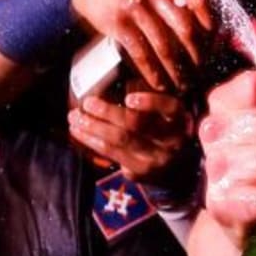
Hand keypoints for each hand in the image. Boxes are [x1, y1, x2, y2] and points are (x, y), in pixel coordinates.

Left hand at [68, 90, 194, 182]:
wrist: (179, 170)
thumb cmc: (165, 130)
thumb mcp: (166, 114)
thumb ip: (149, 100)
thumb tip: (115, 82)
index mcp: (180, 119)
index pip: (168, 108)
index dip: (149, 103)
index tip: (129, 98)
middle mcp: (172, 141)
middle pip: (137, 125)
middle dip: (107, 112)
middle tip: (87, 103)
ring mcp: (156, 159)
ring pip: (119, 141)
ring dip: (93, 127)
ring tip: (75, 117)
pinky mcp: (141, 172)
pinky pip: (112, 155)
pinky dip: (92, 142)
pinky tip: (80, 133)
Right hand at [70, 0, 212, 91]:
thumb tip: (201, 20)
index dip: (209, 23)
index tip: (213, 43)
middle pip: (185, 27)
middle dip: (196, 54)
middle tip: (200, 71)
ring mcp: (135, 6)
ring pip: (164, 46)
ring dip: (176, 70)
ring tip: (182, 84)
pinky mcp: (119, 24)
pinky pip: (141, 53)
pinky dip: (152, 72)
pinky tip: (159, 83)